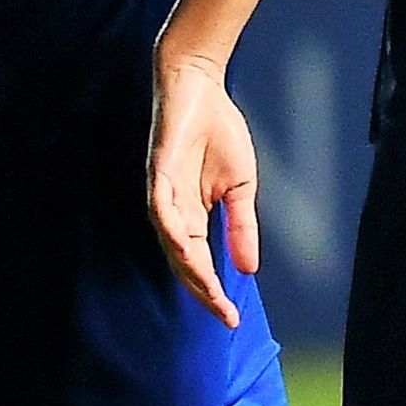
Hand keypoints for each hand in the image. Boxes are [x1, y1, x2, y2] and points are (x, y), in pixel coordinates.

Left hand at [144, 52, 260, 324]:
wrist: (200, 87)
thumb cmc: (217, 132)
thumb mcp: (240, 186)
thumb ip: (241, 226)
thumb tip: (248, 268)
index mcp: (192, 215)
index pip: (200, 263)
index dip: (215, 290)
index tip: (232, 318)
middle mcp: (173, 211)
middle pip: (183, 262)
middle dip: (203, 291)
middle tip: (223, 316)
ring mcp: (163, 193)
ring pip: (171, 242)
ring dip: (189, 269)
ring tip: (210, 292)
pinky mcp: (158, 172)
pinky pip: (162, 208)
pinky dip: (172, 230)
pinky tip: (185, 248)